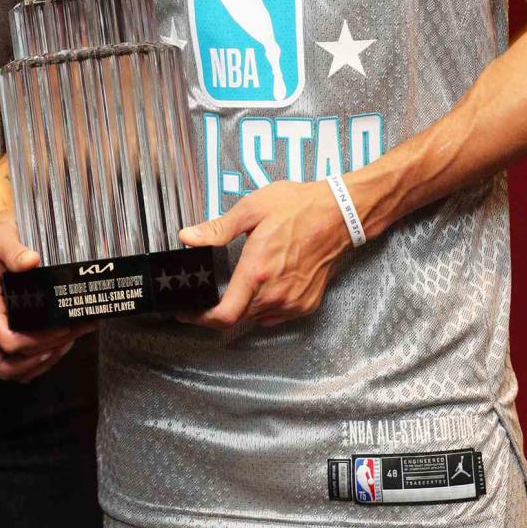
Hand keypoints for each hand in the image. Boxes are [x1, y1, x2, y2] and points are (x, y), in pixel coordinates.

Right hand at [0, 158, 82, 362]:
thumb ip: (12, 250)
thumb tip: (31, 261)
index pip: (9, 340)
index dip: (38, 341)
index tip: (63, 328)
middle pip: (12, 361)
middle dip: (47, 353)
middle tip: (76, 332)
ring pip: (14, 365)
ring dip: (45, 357)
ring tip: (74, 336)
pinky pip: (16, 355)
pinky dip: (38, 355)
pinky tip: (60, 338)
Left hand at [178, 180, 351, 328]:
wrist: (339, 215)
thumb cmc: (297, 208)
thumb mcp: (251, 210)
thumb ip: (218, 229)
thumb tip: (187, 237)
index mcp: (257, 272)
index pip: (224, 314)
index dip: (200, 319)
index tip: (187, 313)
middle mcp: (274, 294)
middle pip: (238, 318)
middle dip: (218, 311)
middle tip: (207, 297)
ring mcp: (292, 302)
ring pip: (257, 318)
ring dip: (242, 309)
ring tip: (234, 290)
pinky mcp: (306, 304)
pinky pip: (276, 316)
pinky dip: (263, 308)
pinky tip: (261, 289)